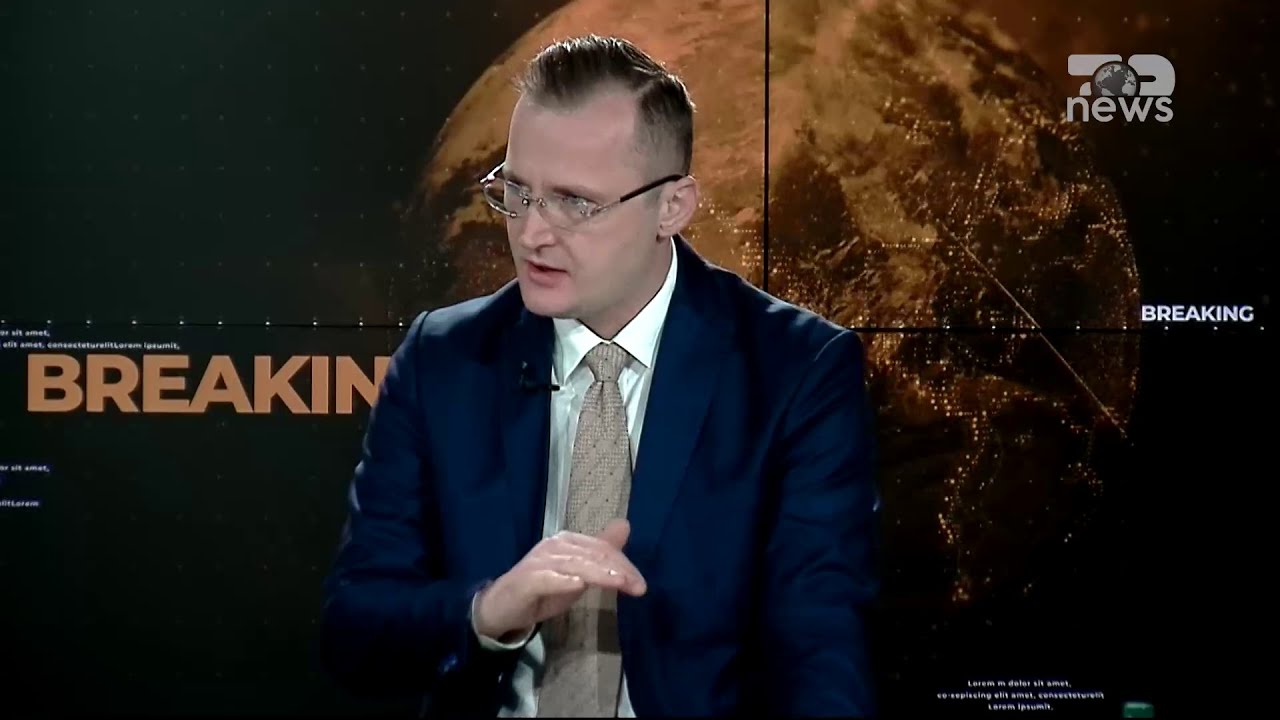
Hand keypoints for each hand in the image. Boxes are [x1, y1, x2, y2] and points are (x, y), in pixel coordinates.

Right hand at [473, 518, 646, 641]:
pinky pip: (547, 579)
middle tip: (639, 587)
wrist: (502, 608)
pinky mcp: (526, 580)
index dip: (623, 564)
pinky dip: (563, 581)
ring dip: (599, 574)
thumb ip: (601, 554)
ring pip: (575, 565)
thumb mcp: (578, 573)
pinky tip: (579, 585)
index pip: (601, 549)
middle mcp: (554, 546)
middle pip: (592, 555)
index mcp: (567, 541)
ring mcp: (539, 562)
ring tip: (620, 583)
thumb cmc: (543, 590)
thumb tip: (625, 525)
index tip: (641, 584)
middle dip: (618, 570)